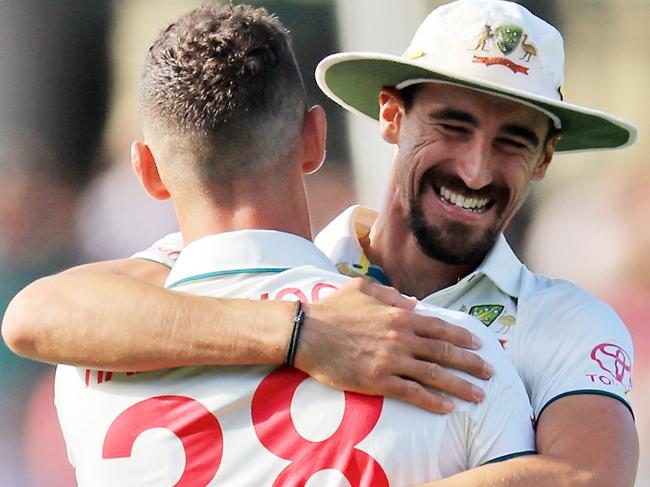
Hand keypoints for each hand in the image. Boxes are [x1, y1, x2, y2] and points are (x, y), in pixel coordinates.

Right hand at [296, 278, 492, 412]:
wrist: (308, 333)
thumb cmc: (332, 309)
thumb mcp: (362, 288)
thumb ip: (390, 293)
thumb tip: (411, 303)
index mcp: (399, 315)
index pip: (440, 327)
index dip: (462, 337)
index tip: (479, 344)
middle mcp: (401, 338)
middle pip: (444, 352)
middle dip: (471, 363)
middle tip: (490, 372)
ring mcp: (392, 360)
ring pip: (435, 374)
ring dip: (460, 386)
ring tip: (479, 395)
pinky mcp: (379, 381)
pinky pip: (412, 393)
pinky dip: (432, 401)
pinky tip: (447, 408)